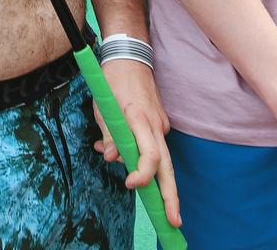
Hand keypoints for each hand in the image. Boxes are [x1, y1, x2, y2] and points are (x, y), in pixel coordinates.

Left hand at [93, 59, 181, 227]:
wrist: (129, 56)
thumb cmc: (113, 81)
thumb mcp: (103, 107)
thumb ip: (108, 134)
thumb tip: (110, 157)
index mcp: (140, 119)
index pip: (150, 155)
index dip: (143, 174)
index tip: (131, 183)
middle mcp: (155, 124)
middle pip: (167, 166)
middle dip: (170, 195)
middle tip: (173, 221)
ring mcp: (159, 124)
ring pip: (159, 158)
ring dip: (146, 174)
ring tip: (131, 177)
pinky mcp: (159, 123)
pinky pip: (151, 146)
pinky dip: (139, 154)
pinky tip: (118, 151)